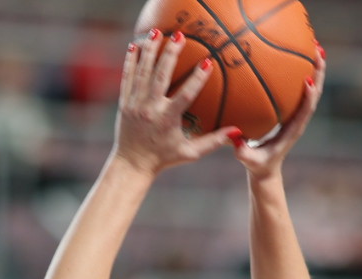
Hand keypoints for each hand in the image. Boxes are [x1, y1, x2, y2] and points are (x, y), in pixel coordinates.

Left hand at [113, 31, 237, 175]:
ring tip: (158, 33)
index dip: (197, 79)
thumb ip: (213, 141)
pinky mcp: (125, 102)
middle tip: (180, 36)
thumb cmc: (165, 158)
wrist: (132, 163)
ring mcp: (136, 104)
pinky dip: (131, 61)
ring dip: (150, 51)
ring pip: (143, 72)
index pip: (185, 95)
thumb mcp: (191, 153)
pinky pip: (127, 77)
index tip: (208, 62)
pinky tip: (136, 45)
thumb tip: (237, 132)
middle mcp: (150, 109)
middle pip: (160, 76)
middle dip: (170, 54)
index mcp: (168, 120)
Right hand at [233, 50, 325, 178]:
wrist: (266, 169)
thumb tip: (235, 138)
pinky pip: (299, 88)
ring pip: (310, 88)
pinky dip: (302, 72)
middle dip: (318, 72)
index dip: (309, 97)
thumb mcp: (248, 160)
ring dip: (315, 68)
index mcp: (292, 130)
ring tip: (315, 46)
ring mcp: (296, 114)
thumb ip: (243, 151)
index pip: (305, 111)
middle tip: (319, 51)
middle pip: (314, 93)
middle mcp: (298, 120)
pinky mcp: (291, 111)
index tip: (308, 81)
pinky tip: (297, 56)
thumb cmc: (257, 164)